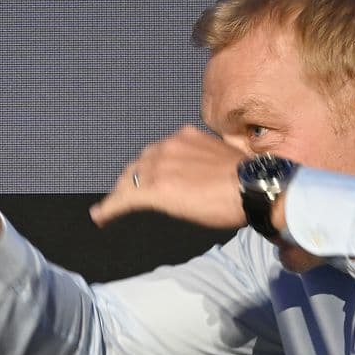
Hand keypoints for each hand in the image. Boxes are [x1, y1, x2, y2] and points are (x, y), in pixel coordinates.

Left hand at [90, 125, 247, 229]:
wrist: (253, 187)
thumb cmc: (250, 179)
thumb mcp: (224, 159)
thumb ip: (206, 162)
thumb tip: (209, 176)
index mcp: (186, 136)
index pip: (158, 152)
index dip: (148, 166)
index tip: (146, 176)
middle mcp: (169, 145)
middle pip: (139, 163)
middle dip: (131, 178)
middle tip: (124, 195)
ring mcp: (159, 165)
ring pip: (129, 180)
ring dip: (119, 194)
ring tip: (110, 208)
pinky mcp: (153, 187)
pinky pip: (124, 198)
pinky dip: (109, 208)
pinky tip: (100, 217)